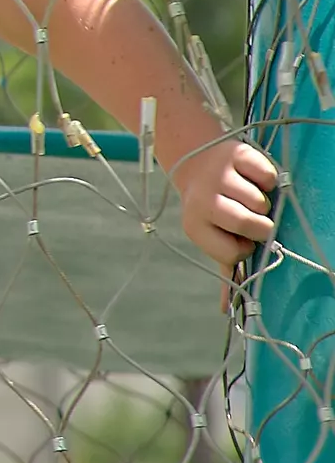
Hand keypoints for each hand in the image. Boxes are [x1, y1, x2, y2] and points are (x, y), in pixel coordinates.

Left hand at [172, 134, 278, 277]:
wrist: (195, 163)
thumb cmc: (211, 208)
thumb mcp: (211, 236)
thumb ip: (224, 268)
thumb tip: (227, 308)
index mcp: (195, 226)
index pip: (233, 252)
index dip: (243, 248)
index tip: (238, 239)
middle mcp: (203, 200)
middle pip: (248, 224)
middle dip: (259, 227)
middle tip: (254, 220)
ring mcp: (219, 175)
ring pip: (260, 201)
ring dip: (262, 203)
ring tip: (248, 198)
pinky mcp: (235, 154)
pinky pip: (267, 175)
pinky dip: (268, 180)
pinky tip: (253, 180)